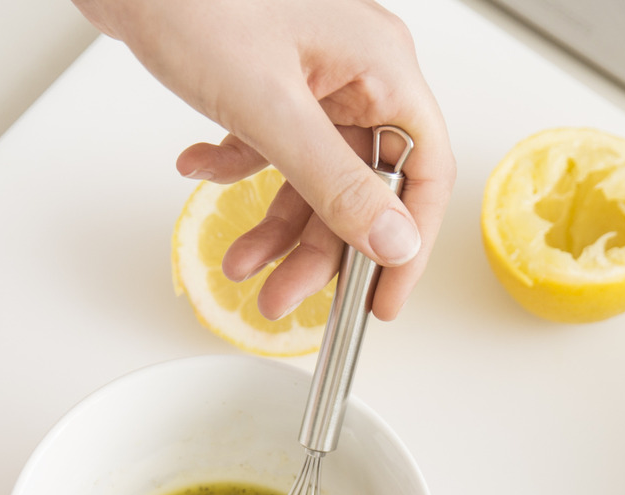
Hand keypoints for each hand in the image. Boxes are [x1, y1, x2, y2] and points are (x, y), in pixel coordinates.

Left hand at [75, 0, 455, 321]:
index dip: (407, 243)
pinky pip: (274, 145)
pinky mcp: (270, 76)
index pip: (423, 172)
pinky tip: (201, 168)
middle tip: (287, 295)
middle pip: (363, 186)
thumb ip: (335, 183)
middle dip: (320, 248)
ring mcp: (313, 75)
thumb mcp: (268, 106)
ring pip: (315, 174)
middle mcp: (356, 72)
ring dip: (275, 222)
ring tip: (240, 262)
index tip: (382, 298)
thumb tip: (393, 240)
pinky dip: (238, 168)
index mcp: (382, 66)